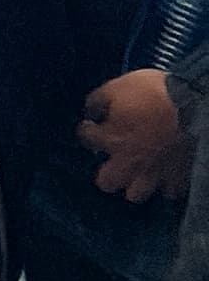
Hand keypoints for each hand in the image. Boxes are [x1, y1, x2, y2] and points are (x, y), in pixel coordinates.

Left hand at [82, 66, 192, 204]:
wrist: (194, 106)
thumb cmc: (157, 94)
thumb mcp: (119, 86)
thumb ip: (99, 99)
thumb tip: (91, 108)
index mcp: (112, 138)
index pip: (86, 138)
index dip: (86, 130)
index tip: (90, 125)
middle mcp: (129, 161)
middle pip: (107, 182)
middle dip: (107, 171)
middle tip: (114, 159)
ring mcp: (154, 173)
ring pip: (136, 194)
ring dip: (135, 183)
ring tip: (140, 171)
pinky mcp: (178, 177)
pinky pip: (169, 190)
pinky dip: (166, 183)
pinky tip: (167, 173)